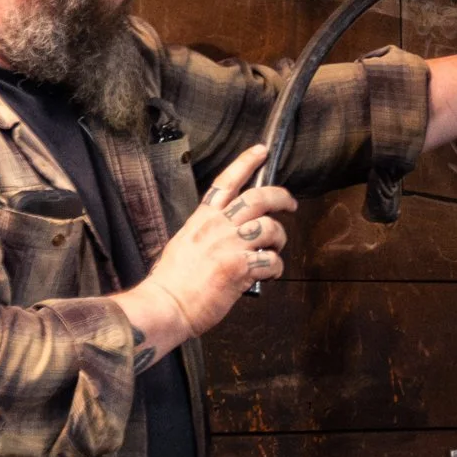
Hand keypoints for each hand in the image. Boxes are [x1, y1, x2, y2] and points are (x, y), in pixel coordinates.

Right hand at [115, 145, 296, 353]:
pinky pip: (272, 261)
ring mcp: (230, 245)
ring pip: (271, 228)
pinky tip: (269, 275)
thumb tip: (226, 237)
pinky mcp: (240, 268)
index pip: (227, 182)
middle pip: (259, 198)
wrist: (165, 305)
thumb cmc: (171, 282)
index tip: (260, 151)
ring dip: (279, 239)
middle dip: (281, 197)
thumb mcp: (183, 245)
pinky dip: (276, 268)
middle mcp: (217, 227)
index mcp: (202, 219)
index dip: (246, 162)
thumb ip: (207, 235)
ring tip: (275, 250)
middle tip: (291, 204)